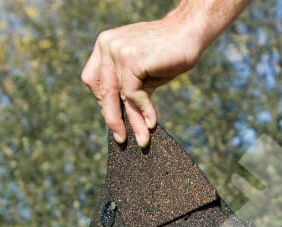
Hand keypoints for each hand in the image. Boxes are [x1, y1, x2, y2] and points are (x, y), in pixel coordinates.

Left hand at [81, 13, 207, 147]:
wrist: (188, 34)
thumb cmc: (167, 54)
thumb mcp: (142, 74)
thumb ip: (128, 89)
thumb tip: (122, 122)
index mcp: (105, 45)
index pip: (93, 80)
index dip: (103, 101)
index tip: (114, 117)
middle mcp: (106, 45)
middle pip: (102, 90)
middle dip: (112, 117)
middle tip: (121, 138)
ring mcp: (117, 50)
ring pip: (118, 95)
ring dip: (131, 120)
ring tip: (141, 139)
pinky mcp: (130, 59)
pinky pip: (132, 93)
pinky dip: (144, 109)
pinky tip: (152, 121)